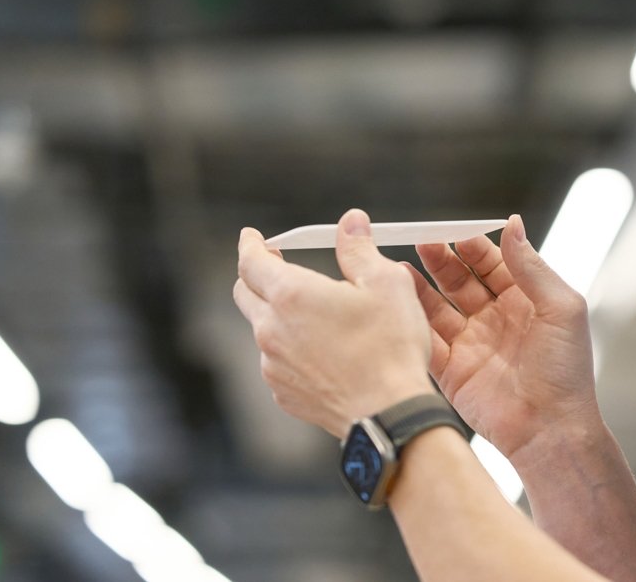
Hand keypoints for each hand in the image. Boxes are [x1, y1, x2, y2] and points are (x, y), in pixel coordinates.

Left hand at [233, 209, 435, 437]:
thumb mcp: (386, 284)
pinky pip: (277, 361)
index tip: (251, 236)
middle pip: (245, 293)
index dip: (249, 244)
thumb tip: (351, 221)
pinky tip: (323, 352)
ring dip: (278, 315)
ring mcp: (273, 365)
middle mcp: (272, 329)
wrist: (389, 413)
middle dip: (256, 275)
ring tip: (317, 316)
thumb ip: (359, 249)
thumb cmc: (391, 347)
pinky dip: (291, 349)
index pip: (250, 261)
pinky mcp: (283, 392)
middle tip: (275, 265)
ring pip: (263, 329)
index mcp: (292, 295)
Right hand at [409, 214, 596, 462]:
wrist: (551, 430)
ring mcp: (472, 343)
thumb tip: (512, 224)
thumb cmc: (566, 372)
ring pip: (438, 306)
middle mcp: (496, 318)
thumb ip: (532, 266)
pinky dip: (410, 320)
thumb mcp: (561, 308)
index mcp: (526, 300)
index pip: (492, 262)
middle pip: (460, 279)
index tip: (452, 231)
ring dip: (419, 286)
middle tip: (421, 241)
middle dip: (441, 259)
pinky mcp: (451, 369)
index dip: (472, 246)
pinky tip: (396, 301)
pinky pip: (426, 339)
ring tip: (398, 267)